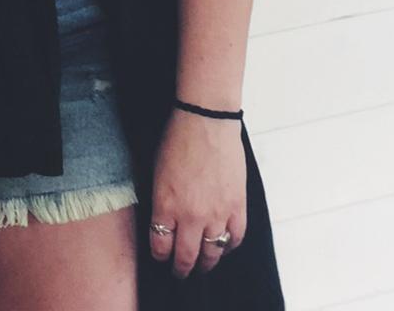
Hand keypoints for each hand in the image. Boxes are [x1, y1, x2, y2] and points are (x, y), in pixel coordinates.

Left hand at [149, 108, 246, 278]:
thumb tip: (162, 221)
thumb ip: (161, 200)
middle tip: (179, 273)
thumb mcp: (156, 171)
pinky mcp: (237, 208)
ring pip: (212, 253)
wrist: (206, 121)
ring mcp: (216, 214)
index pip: (161, 244)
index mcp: (165, 205)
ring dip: (205, 263)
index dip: (160, 255)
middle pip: (186, 257)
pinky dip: (229, 246)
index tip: (161, 257)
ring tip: (202, 265)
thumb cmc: (177, 138)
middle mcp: (190, 216)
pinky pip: (235, 238)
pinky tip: (223, 245)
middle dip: (181, 269)